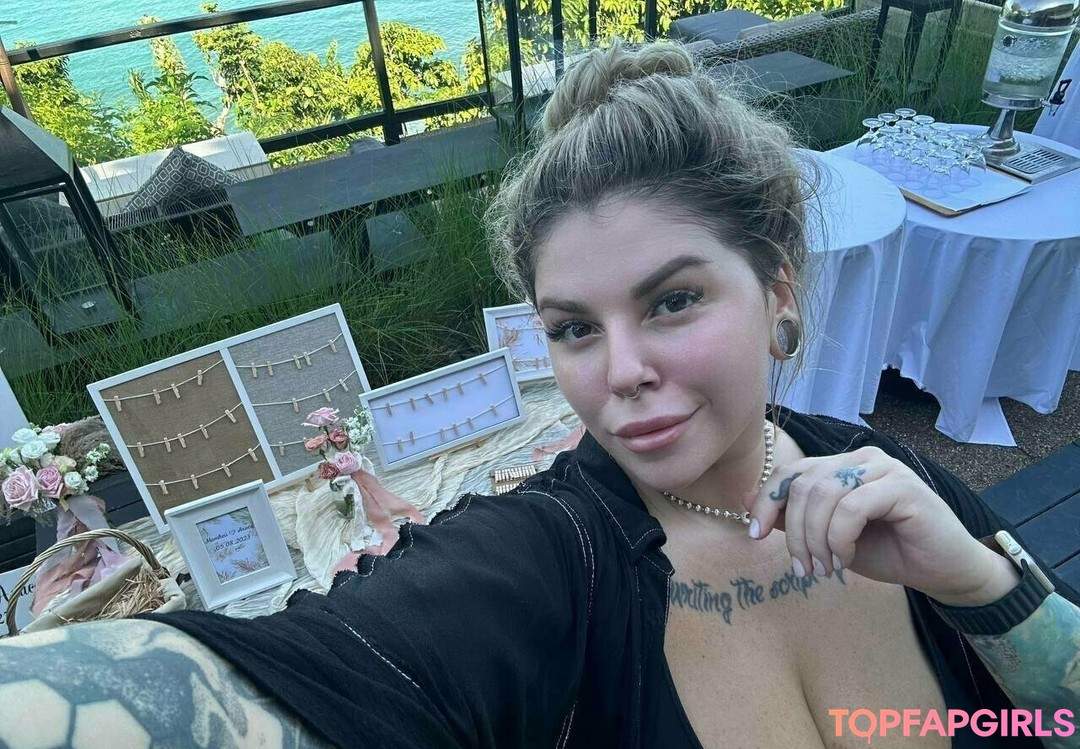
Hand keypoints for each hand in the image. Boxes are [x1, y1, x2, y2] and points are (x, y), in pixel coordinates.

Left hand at [745, 446, 1017, 604]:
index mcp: (841, 464)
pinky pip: (852, 507)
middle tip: (803, 568)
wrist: (943, 571)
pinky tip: (845, 559)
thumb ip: (797, 518)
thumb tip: (749, 505)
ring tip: (824, 568)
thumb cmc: (888, 552)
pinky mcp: (903, 487)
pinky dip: (839, 538)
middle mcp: (861, 458)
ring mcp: (884, 468)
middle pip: (803, 484)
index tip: (756, 536)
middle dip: (794, 531)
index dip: (766, 502)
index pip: (790, 472)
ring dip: (816, 539)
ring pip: (824, 494)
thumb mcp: (829, 537)